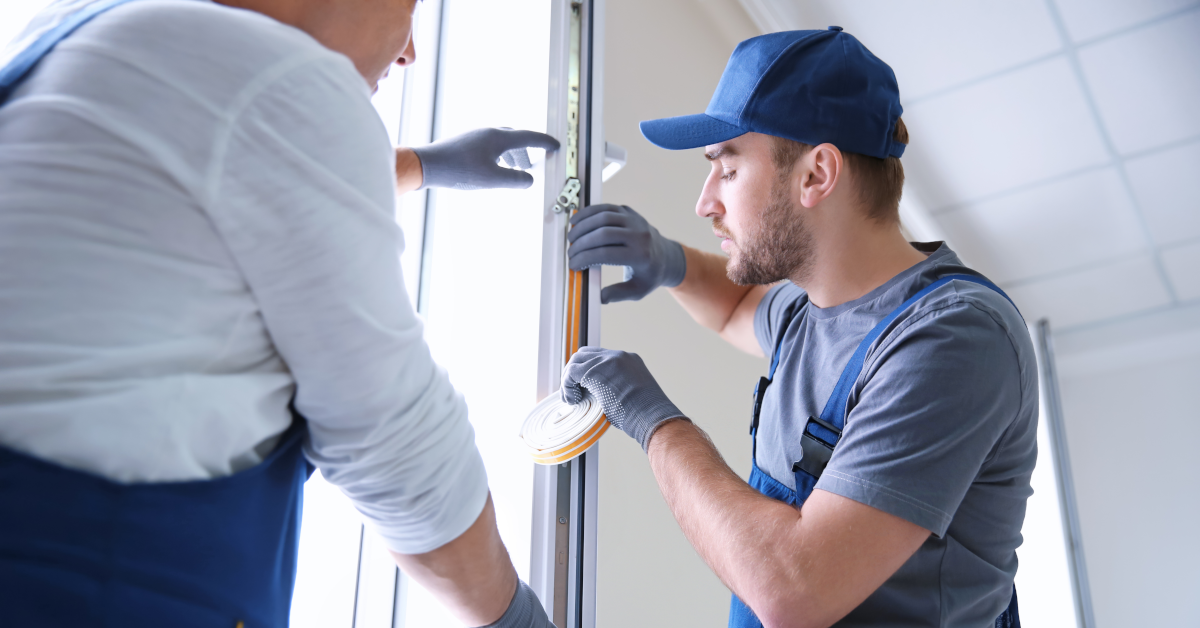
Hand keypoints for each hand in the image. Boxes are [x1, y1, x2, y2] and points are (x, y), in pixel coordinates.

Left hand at [412, 128, 558, 190]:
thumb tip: (528, 180)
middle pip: (515, 138)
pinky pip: (490, 144)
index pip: (528, 137)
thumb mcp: (492, 179)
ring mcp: (475, 135)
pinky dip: (500, 154)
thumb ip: (515, 180)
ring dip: (512, 153)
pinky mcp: (465, 142)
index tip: (554, 146)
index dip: (544, 143)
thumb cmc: (458, 170)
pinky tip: (493, 167)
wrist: (427, 165)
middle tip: (534, 162)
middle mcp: (488, 132)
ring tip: (515, 168)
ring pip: (501, 141)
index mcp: (498, 137)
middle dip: (527, 150)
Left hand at [561, 346, 686, 450]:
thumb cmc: (645, 415)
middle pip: (586, 354)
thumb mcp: (633, 394)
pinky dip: (567, 386)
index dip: (587, 372)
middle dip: (575, 372)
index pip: (600, 357)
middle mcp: (618, 356)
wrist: (652, 416)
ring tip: (572, 398)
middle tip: (573, 392)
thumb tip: (600, 398)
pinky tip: (573, 400)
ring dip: (569, 379)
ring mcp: (607, 360)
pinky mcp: (596, 371)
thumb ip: (616, 388)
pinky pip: (572, 373)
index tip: (583, 388)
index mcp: (629, 360)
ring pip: (576, 360)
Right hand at [567, 204, 685, 302]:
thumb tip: (599, 297)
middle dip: (581, 243)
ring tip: (571, 237)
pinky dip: (589, 212)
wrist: (666, 256)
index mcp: (641, 255)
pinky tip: (577, 220)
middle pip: (603, 234)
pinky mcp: (629, 212)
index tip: (573, 265)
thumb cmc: (649, 275)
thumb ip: (618, 294)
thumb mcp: (637, 291)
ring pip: (603, 217)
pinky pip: (606, 207)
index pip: (606, 254)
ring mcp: (635, 220)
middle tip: (570, 252)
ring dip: (583, 226)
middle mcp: (639, 235)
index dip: (585, 259)